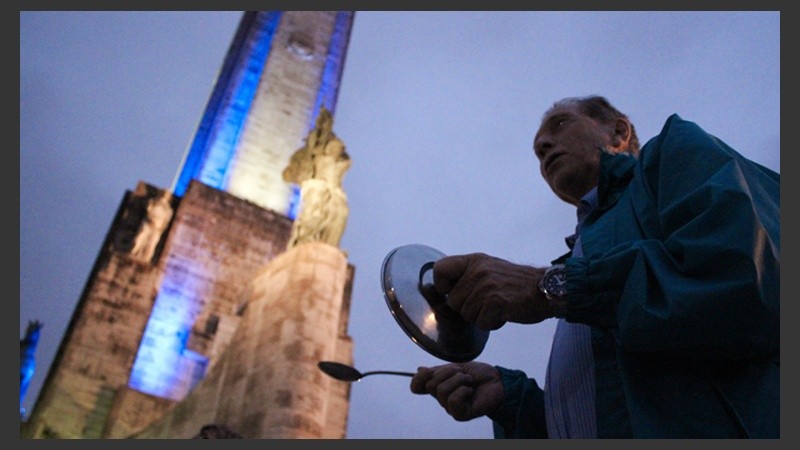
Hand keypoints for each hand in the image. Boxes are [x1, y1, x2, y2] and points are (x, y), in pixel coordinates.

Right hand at [409, 361, 502, 421]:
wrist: (498, 380)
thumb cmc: (479, 375)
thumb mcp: (456, 367)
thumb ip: (438, 371)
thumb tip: (419, 370)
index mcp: (438, 385)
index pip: (417, 387)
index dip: (417, 379)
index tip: (427, 370)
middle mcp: (441, 398)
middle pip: (430, 385)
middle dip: (448, 372)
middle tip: (462, 373)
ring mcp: (450, 407)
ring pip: (442, 391)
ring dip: (459, 380)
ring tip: (470, 382)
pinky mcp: (461, 414)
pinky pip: (453, 401)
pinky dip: (463, 391)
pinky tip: (470, 391)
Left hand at [433, 253, 553, 329]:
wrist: (547, 289)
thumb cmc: (516, 284)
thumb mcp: (489, 269)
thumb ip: (467, 276)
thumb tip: (441, 292)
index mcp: (474, 261)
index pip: (439, 270)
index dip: (443, 287)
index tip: (455, 293)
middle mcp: (478, 270)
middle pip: (453, 302)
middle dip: (468, 309)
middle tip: (488, 302)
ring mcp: (486, 286)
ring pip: (467, 315)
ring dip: (482, 317)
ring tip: (498, 306)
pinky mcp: (495, 301)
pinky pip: (482, 323)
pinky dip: (493, 323)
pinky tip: (504, 313)